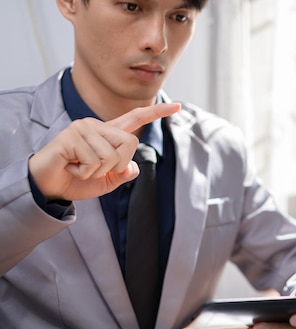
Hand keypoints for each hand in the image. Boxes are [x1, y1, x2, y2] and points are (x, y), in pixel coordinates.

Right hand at [28, 102, 180, 200]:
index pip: (136, 119)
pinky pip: (94, 161)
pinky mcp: (71, 137)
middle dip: (117, 165)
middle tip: (95, 170)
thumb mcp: (106, 181)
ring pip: (111, 156)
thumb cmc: (77, 181)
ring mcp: (83, 128)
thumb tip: (132, 167)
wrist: (49, 187)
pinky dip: (85, 172)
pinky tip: (72, 167)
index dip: (157, 113)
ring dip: (97, 171)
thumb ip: (122, 173)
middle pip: (129, 143)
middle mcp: (97, 126)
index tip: (178, 106)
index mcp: (108, 134)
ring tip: (80, 167)